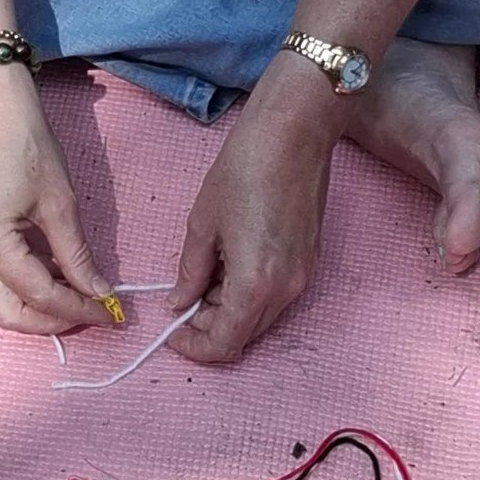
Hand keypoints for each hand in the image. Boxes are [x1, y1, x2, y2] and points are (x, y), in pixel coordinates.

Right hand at [0, 67, 116, 334]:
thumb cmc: (24, 142)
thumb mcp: (59, 203)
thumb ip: (77, 255)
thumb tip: (99, 291)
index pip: (41, 297)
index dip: (79, 310)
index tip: (111, 312)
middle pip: (10, 315)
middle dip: (53, 322)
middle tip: (91, 313)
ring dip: (38, 306)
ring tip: (79, 293)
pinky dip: (24, 285)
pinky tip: (55, 273)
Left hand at [168, 69, 341, 364]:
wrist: (294, 134)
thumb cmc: (244, 171)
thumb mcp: (203, 225)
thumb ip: (191, 272)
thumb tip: (180, 302)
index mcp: (254, 285)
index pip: (223, 344)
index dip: (193, 346)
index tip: (170, 330)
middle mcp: (285, 291)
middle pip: (243, 336)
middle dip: (209, 329)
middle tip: (181, 301)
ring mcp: (302, 277)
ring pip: (260, 319)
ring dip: (229, 313)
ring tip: (203, 279)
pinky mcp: (309, 262)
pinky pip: (275, 297)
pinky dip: (248, 296)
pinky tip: (229, 266)